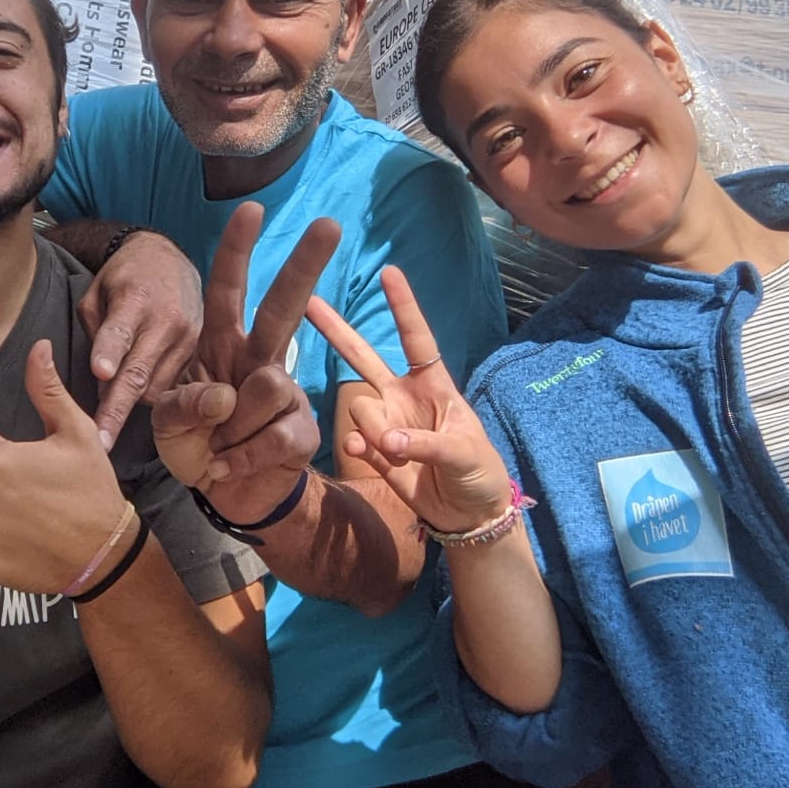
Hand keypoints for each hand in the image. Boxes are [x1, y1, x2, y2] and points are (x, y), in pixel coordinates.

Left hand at [0, 341, 129, 593]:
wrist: (103, 553)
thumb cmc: (91, 488)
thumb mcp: (76, 432)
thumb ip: (47, 389)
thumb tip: (38, 347)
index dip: (17, 457)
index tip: (43, 471)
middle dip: (5, 484)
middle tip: (42, 496)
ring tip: (35, 520)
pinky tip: (26, 542)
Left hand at [78, 231, 202, 447]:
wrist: (172, 260)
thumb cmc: (125, 277)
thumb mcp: (97, 291)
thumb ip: (95, 330)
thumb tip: (100, 376)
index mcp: (135, 299)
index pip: (120, 330)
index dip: (109, 352)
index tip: (99, 373)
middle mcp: (166, 321)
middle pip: (138, 372)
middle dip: (117, 408)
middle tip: (98, 440)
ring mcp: (187, 339)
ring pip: (155, 388)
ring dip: (132, 403)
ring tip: (110, 409)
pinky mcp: (198, 353)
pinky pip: (171, 386)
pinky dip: (151, 394)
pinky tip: (137, 395)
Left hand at [153, 202, 336, 522]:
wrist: (223, 497)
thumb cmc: (195, 445)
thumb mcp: (169, 422)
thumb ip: (186, 404)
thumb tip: (228, 396)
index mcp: (221, 346)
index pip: (227, 291)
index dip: (236, 252)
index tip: (250, 210)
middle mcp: (258, 359)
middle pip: (283, 306)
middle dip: (305, 265)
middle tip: (330, 223)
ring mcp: (284, 393)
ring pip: (268, 386)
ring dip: (232, 428)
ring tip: (218, 446)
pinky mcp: (301, 429)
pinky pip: (275, 434)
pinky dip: (242, 458)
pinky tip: (228, 466)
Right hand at [306, 267, 509, 532]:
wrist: (468, 515)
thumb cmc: (480, 472)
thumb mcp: (466, 453)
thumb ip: (428, 444)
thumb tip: (388, 440)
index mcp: (434, 386)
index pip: (416, 339)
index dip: (403, 307)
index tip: (389, 272)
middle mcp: (404, 397)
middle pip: (364, 357)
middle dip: (337, 331)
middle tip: (308, 302)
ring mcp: (386, 423)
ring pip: (360, 408)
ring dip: (373, 428)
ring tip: (397, 452)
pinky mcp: (375, 452)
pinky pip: (354, 439)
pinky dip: (358, 446)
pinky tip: (369, 454)